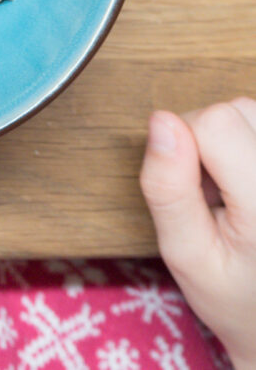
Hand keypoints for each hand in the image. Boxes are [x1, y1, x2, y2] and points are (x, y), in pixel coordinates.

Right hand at [140, 98, 255, 368]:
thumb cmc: (234, 296)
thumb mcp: (185, 254)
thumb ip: (168, 187)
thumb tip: (160, 120)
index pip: (214, 121)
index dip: (182, 145)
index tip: (189, 189)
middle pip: (234, 110)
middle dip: (206, 141)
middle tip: (210, 195)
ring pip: (250, 111)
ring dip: (229, 140)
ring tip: (232, 190)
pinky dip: (246, 145)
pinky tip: (246, 183)